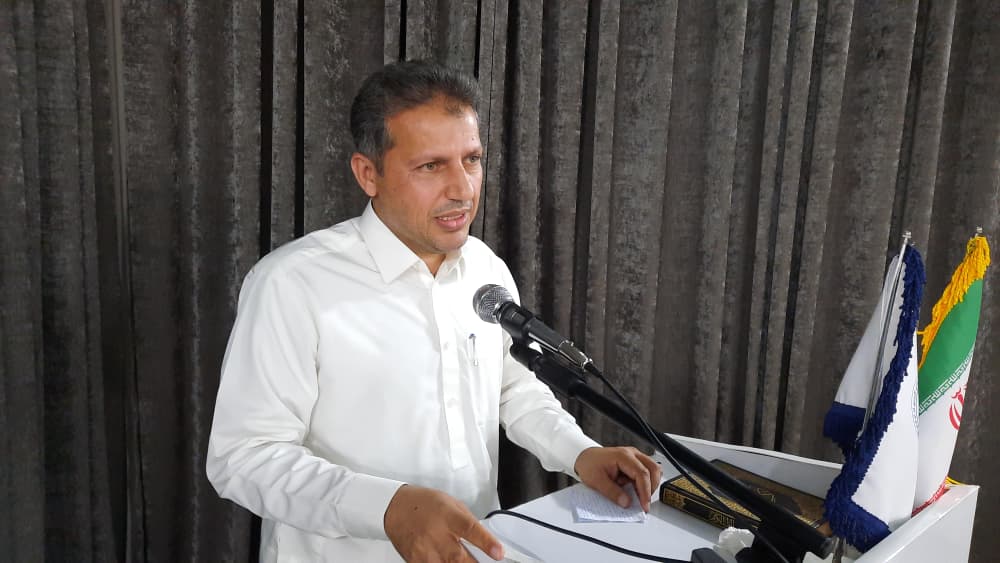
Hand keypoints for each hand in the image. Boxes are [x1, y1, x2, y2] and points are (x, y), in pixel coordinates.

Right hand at [384, 485, 504, 561]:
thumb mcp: (451, 504)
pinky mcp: (415, 561)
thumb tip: (485, 540)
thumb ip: (468, 522)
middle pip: (460, 558)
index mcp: (449, 516)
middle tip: (480, 562)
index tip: (498, 553)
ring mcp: (425, 551)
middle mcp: (437, 534)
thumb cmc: (424, 504)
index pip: (471, 530)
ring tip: (460, 559)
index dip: (487, 543)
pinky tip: (443, 559)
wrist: (395, 508)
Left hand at [574, 446, 661, 512]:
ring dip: (650, 484)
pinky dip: (645, 482)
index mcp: (623, 456)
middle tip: (643, 502)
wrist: (584, 457)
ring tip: (638, 495)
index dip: (645, 491)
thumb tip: (627, 502)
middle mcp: (632, 454)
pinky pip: (647, 471)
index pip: (642, 473)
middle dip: (651, 487)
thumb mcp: (597, 481)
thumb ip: (613, 492)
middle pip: (653, 469)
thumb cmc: (589, 464)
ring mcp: (635, 457)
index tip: (644, 505)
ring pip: (653, 469)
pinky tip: (634, 489)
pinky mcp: (635, 462)